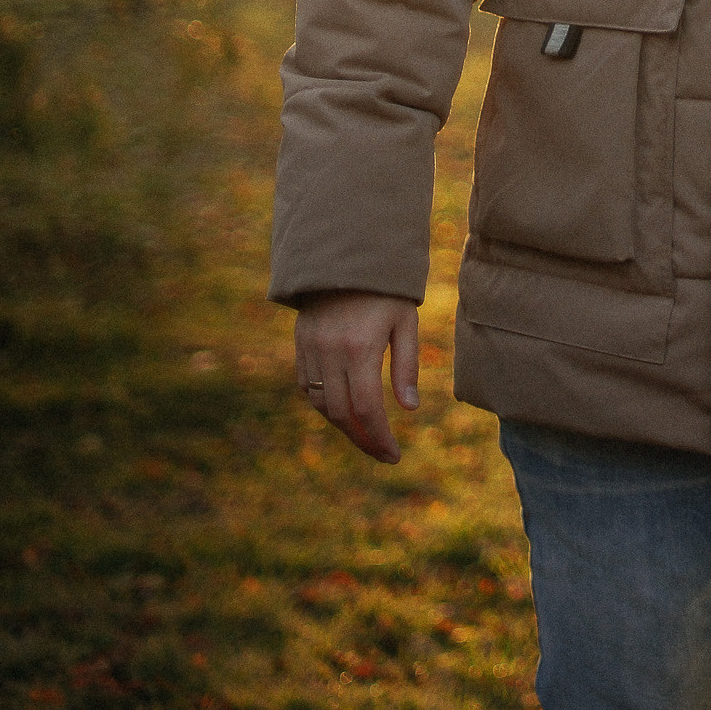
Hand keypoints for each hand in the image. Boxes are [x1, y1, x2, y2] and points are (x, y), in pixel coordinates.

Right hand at [293, 290, 419, 463]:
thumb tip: (410, 408)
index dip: (379, 437)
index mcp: (360, 348)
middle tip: (382, 453)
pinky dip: (323, 405)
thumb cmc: (386, 290)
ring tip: (366, 436)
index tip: (394, 455)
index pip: (367, 408)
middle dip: (362, 440)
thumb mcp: (404, 323)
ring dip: (342, 426)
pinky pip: (306, 387)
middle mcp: (330, 352)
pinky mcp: (300, 344)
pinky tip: (343, 411)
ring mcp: (311, 349)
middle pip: (341, 414)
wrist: (346, 255)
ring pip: (320, 404)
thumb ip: (406, 366)